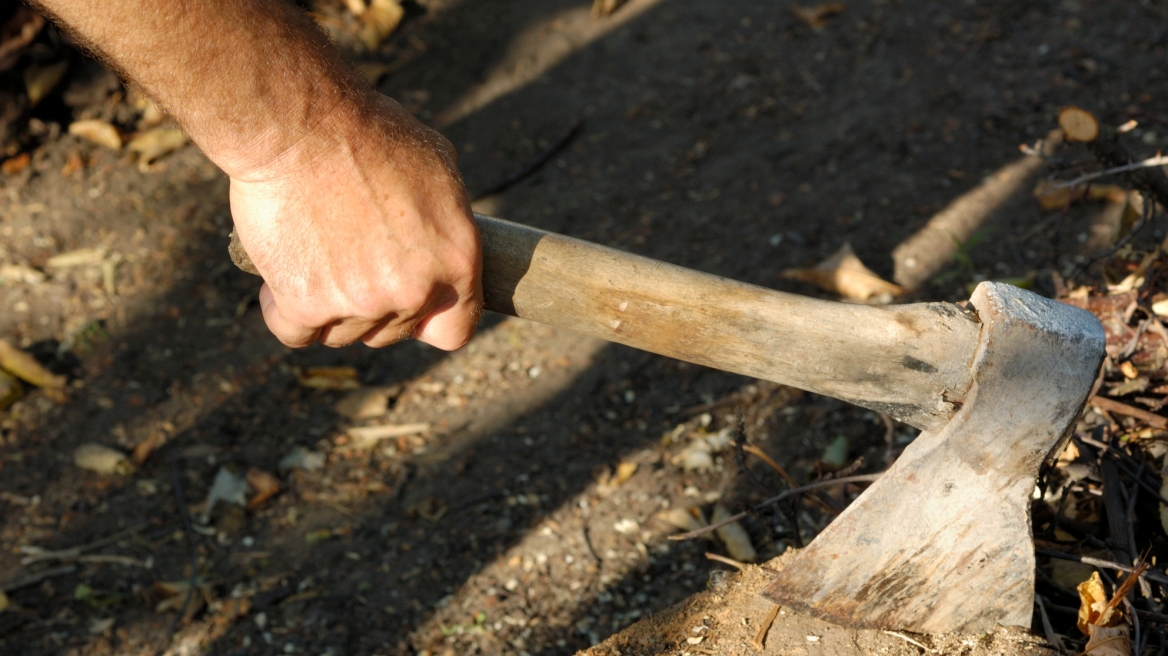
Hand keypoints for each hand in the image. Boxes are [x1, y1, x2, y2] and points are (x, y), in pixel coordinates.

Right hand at [228, 93, 481, 349]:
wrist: (298, 124)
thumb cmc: (367, 132)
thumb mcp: (437, 167)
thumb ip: (445, 222)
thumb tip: (440, 245)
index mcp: (458, 259)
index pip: (455, 330)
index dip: (431, 320)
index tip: (409, 302)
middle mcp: (414, 291)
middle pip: (392, 332)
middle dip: (374, 303)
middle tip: (350, 256)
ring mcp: (360, 303)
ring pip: (345, 334)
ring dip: (330, 306)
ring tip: (316, 252)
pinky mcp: (305, 305)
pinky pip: (296, 333)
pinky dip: (286, 311)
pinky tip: (284, 278)